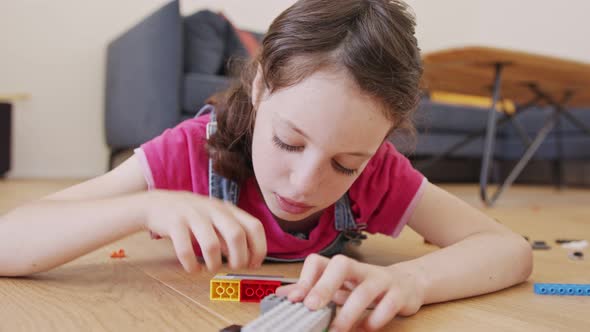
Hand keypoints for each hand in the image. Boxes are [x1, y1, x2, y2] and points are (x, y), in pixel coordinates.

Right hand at [141, 190, 265, 272]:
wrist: (158, 204)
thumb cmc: (193, 216)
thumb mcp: (216, 220)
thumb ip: (232, 237)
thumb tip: (249, 258)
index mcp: (228, 209)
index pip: (254, 226)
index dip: (259, 248)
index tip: (254, 264)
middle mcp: (214, 210)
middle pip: (237, 235)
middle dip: (239, 258)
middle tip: (233, 268)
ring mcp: (194, 215)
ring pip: (211, 245)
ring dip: (214, 264)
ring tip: (211, 268)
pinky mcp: (175, 223)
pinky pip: (185, 250)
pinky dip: (191, 265)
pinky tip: (193, 268)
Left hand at [275, 254, 424, 331]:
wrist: (407, 284)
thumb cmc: (366, 285)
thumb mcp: (339, 286)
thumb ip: (313, 289)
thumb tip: (282, 294)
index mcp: (342, 267)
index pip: (318, 262)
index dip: (305, 279)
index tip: (294, 300)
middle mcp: (361, 269)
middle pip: (341, 265)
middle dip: (324, 286)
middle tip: (312, 307)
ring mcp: (382, 280)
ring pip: (365, 290)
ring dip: (349, 313)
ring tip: (337, 330)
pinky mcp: (400, 295)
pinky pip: (388, 306)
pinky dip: (374, 320)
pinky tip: (364, 329)